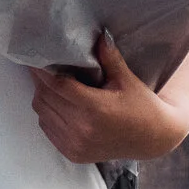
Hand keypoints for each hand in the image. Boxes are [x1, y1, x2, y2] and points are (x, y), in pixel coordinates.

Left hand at [28, 33, 188, 163]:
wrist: (153, 139)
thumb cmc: (142, 106)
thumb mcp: (127, 80)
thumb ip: (109, 57)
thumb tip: (99, 34)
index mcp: (96, 109)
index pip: (58, 85)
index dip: (43, 70)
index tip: (35, 58)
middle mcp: (82, 129)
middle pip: (47, 98)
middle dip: (41, 81)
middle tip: (40, 66)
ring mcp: (76, 145)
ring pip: (42, 113)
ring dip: (42, 96)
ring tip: (48, 83)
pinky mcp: (73, 154)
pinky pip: (47, 128)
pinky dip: (47, 114)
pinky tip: (57, 103)